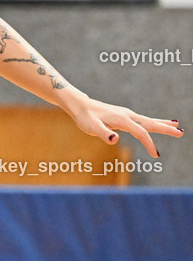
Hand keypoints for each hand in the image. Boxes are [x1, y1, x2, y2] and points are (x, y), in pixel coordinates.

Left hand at [65, 96, 181, 157]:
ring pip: (147, 120)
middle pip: (150, 123)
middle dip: (165, 128)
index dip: (149, 144)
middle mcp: (127, 115)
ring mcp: (126, 114)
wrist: (79, 105)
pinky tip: (156, 123)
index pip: (141, 133)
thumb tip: (115, 138)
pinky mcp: (123, 115)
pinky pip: (141, 120)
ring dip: (162, 124)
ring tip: (176, 126)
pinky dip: (152, 122)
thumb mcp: (91, 127)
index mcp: (122, 119)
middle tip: (181, 133)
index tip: (156, 155)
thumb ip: (103, 133)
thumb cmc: (84, 117)